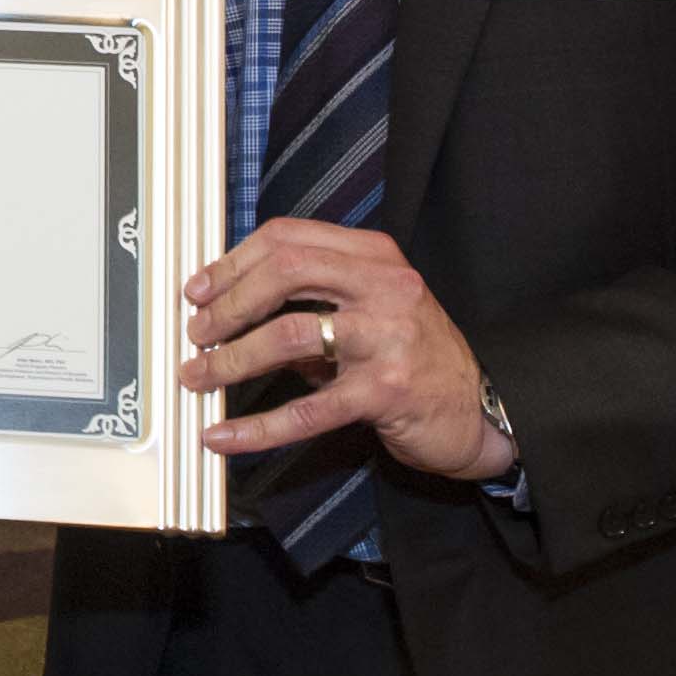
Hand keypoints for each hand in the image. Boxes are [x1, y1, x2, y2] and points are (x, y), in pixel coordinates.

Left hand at [180, 221, 513, 480]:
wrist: (478, 408)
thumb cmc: (414, 356)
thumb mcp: (369, 309)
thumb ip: (311, 301)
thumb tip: (229, 310)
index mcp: (374, 256)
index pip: (288, 238)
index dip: (233, 261)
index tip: (199, 289)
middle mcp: (384, 286)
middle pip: (285, 271)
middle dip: (229, 303)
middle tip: (198, 331)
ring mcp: (387, 337)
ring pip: (289, 333)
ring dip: (231, 358)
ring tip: (199, 376)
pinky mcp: (386, 391)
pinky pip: (307, 409)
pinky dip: (256, 427)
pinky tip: (223, 437)